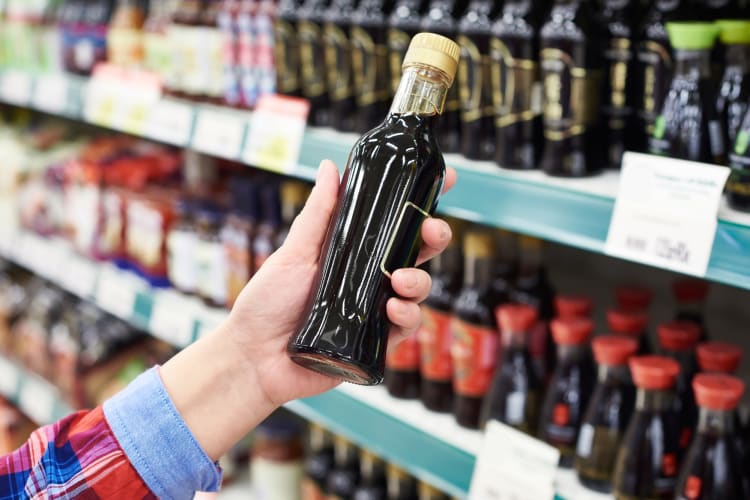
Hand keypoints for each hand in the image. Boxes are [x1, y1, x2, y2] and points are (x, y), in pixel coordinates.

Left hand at [224, 160, 456, 405]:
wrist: (254, 357)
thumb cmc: (267, 302)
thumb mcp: (293, 252)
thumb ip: (318, 214)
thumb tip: (331, 167)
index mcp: (353, 252)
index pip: (395, 223)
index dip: (423, 203)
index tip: (446, 179)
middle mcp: (368, 279)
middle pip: (416, 253)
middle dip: (434, 237)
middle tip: (432, 231)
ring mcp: (374, 310)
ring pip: (418, 289)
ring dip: (420, 281)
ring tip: (400, 281)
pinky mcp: (376, 343)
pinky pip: (407, 327)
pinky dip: (408, 317)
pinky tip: (392, 311)